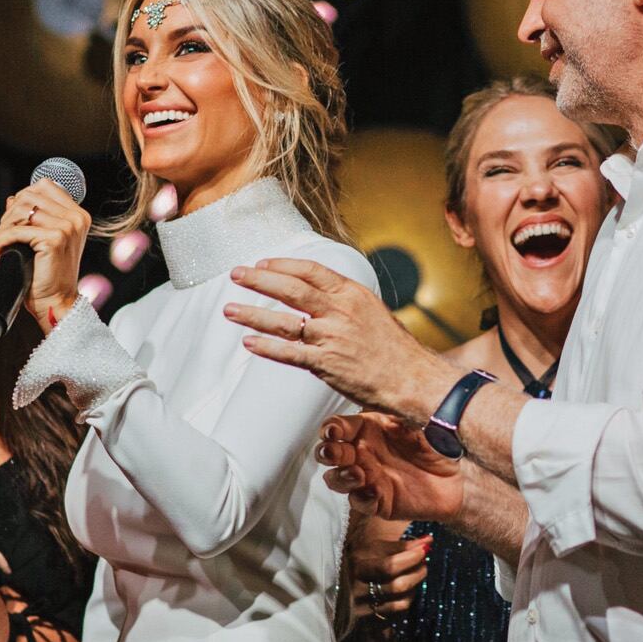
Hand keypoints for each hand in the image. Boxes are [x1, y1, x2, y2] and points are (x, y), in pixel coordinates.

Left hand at [0, 179, 92, 332]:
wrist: (56, 301)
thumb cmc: (49, 273)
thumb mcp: (46, 239)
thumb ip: (36, 216)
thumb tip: (13, 198)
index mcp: (78, 215)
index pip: (44, 186)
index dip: (24, 198)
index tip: (16, 219)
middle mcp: (76, 218)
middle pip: (30, 196)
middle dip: (11, 213)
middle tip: (5, 234)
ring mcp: (67, 227)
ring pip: (22, 210)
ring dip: (5, 226)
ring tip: (3, 242)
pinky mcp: (54, 239)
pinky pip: (17, 229)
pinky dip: (3, 239)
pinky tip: (2, 250)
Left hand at [225, 258, 452, 421]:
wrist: (412, 379)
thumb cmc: (395, 349)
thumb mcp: (373, 312)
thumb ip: (345, 302)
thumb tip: (320, 294)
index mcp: (352, 294)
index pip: (311, 270)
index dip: (283, 265)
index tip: (263, 263)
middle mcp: (340, 311)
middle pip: (291, 289)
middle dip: (259, 280)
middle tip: (236, 274)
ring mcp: (332, 337)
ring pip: (283, 321)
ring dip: (253, 314)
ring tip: (229, 309)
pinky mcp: (326, 364)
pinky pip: (289, 353)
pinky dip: (267, 347)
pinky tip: (249, 342)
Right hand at [318, 413, 464, 522]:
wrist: (462, 474)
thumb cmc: (440, 442)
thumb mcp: (416, 419)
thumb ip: (394, 409)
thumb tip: (373, 390)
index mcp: (368, 428)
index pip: (336, 427)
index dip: (330, 429)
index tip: (334, 432)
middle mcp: (363, 453)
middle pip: (329, 454)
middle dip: (327, 453)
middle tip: (336, 453)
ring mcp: (368, 478)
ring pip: (337, 479)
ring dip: (340, 477)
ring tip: (357, 474)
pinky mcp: (378, 501)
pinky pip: (360, 502)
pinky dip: (362, 498)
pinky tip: (373, 492)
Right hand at [351, 528, 430, 620]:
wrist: (337, 589)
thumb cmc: (359, 563)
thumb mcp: (372, 550)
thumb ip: (400, 546)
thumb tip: (428, 540)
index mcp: (355, 567)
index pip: (388, 566)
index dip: (410, 558)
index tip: (424, 549)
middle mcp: (357, 590)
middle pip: (397, 585)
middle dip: (417, 572)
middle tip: (424, 562)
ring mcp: (363, 608)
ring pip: (400, 601)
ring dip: (415, 586)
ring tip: (417, 574)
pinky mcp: (369, 621)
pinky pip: (397, 612)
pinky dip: (408, 599)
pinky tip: (407, 589)